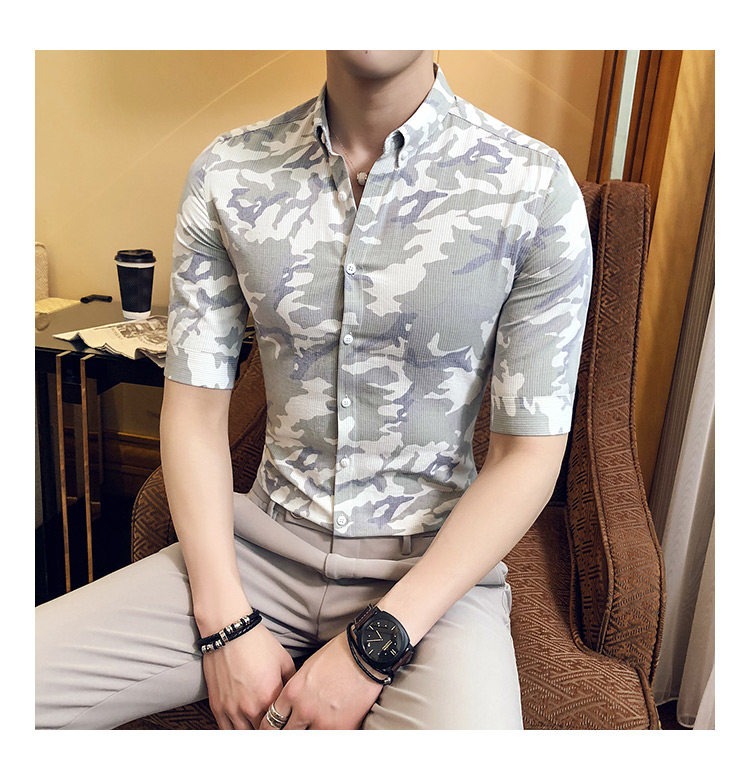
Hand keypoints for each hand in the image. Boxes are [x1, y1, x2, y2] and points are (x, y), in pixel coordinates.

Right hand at [202, 622, 295, 728]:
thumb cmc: (257, 643)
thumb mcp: (284, 661)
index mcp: (270, 697)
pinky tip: (244, 729)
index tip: (290, 729)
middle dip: (272, 732)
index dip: (287, 728)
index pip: (282, 725)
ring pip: (245, 736)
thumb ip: (291, 684)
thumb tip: (295, 698)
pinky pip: (227, 731)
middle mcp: (250, 707)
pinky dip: (236, 733)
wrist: (229, 633)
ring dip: (254, 733)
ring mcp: (231, 709)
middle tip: (277, 731)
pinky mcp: (217, 706)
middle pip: (263, 733)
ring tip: (261, 731)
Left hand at [259, 629, 383, 729]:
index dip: (271, 728)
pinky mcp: (341, 727)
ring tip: (310, 731)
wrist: (365, 653)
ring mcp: (322, 720)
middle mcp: (303, 709)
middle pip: (286, 734)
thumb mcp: (308, 668)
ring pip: (304, 740)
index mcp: (292, 692)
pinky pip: (328, 741)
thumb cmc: (339, 655)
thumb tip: (293, 706)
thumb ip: (297, 690)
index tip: (274, 731)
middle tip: (289, 735)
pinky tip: (328, 732)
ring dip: (307, 735)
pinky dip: (326, 737)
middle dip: (287, 735)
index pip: (271, 721)